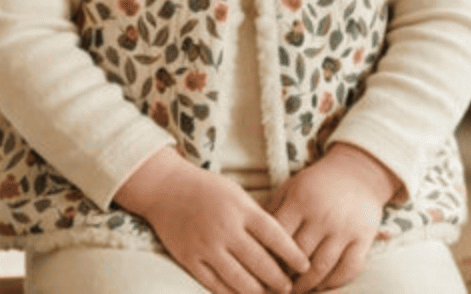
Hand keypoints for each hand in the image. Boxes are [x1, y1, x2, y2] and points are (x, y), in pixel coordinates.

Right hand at [114, 147, 310, 293]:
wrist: (166, 188)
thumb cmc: (206, 188)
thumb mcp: (235, 193)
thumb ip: (255, 216)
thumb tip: (280, 243)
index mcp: (240, 209)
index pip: (275, 236)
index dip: (292, 254)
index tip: (305, 265)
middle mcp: (225, 228)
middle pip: (261, 263)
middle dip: (280, 280)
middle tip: (290, 287)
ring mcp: (207, 246)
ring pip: (240, 280)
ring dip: (259, 292)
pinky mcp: (190, 259)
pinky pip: (215, 286)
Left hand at [265, 144, 400, 293]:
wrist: (357, 172)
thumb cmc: (317, 183)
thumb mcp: (292, 186)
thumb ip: (273, 208)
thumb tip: (249, 233)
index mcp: (301, 200)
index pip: (279, 237)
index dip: (268, 256)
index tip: (262, 269)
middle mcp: (322, 215)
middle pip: (299, 256)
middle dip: (286, 275)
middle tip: (277, 286)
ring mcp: (344, 228)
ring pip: (321, 268)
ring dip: (307, 285)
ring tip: (296, 290)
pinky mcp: (363, 238)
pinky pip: (348, 270)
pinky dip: (334, 283)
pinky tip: (323, 286)